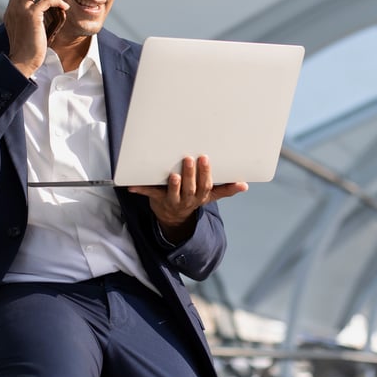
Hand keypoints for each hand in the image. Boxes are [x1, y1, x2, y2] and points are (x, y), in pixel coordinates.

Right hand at [3, 0, 68, 77]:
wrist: (23, 61)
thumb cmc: (26, 50)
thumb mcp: (24, 31)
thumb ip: (27, 19)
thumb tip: (39, 11)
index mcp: (10, 11)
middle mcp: (13, 8)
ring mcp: (21, 10)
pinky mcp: (32, 15)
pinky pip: (47, 0)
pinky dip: (57, 1)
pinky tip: (63, 6)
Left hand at [128, 155, 247, 244]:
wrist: (173, 217)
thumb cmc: (192, 198)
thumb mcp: (209, 195)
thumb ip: (225, 189)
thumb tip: (244, 185)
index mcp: (200, 197)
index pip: (205, 186)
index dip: (206, 174)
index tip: (205, 159)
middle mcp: (187, 200)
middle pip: (190, 189)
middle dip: (191, 175)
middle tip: (190, 159)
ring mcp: (172, 200)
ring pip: (173, 193)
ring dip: (174, 185)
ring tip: (174, 175)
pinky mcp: (157, 198)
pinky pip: (150, 193)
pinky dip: (141, 189)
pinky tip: (132, 185)